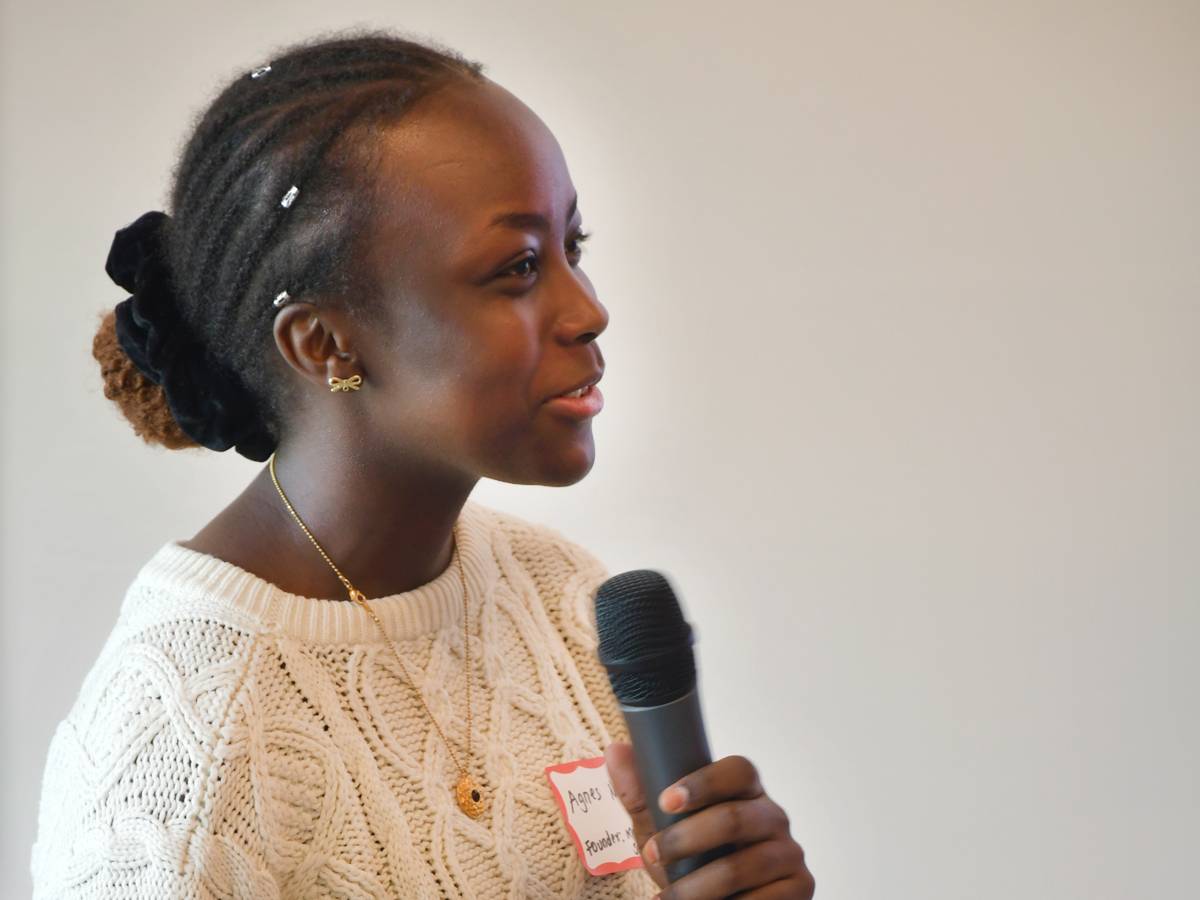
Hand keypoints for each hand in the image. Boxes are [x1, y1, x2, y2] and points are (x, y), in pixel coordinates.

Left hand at [604, 741, 814, 898]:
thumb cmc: (691, 856)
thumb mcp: (661, 827)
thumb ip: (639, 792)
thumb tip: (616, 750)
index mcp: (748, 790)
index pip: (738, 770)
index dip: (704, 782)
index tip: (666, 801)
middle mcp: (774, 816)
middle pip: (735, 818)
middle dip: (685, 839)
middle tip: (650, 855)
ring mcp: (790, 853)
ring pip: (741, 867)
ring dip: (695, 887)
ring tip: (667, 899)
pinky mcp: (800, 888)